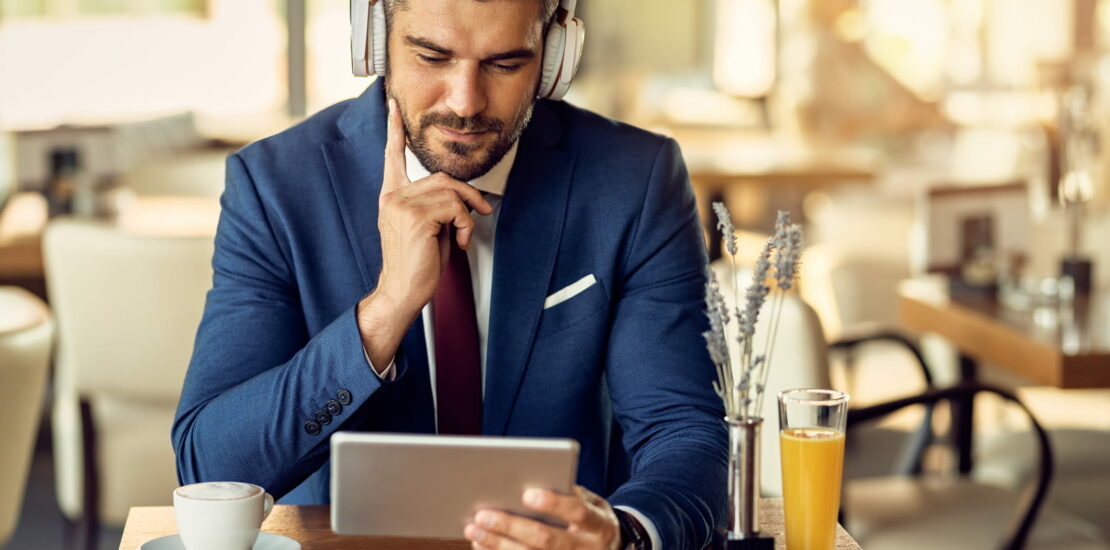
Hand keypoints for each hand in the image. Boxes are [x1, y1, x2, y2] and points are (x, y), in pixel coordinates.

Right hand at [356, 98, 492, 369]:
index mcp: (392, 195)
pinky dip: (465, 224)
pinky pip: (454, 207)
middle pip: (442, 175)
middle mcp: (392, 195)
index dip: (394, 129)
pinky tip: (459, 242)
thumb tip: (462, 195)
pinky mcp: (415, 216)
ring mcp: (401, 204)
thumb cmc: (417, 262)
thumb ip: (436, 204)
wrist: (402, 291)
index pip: (392, 155)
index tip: (392, 104)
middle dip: (468, 193)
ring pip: (451, 190)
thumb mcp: (427, 227)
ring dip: (467, 213)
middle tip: (480, 212)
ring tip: (464, 234)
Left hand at [464, 486, 620, 549]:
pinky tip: (482, 545)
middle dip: (512, 527)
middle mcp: (587, 549)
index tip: (526, 493)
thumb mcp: (592, 503)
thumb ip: (568, 494)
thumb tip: (529, 481)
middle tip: (483, 514)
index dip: (554, 503)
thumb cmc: (591, 519)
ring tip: (474, 530)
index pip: (578, 513)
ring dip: (498, 545)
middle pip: (547, 541)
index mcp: (599, 525)